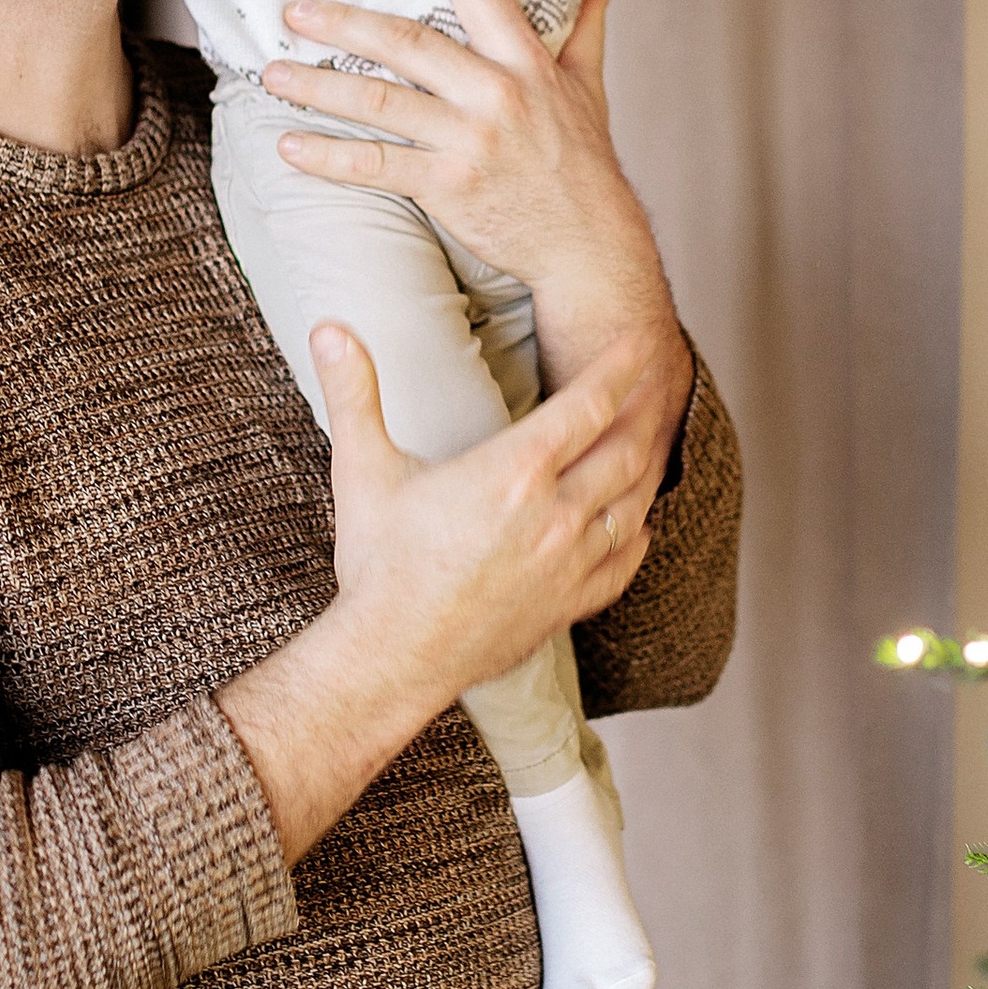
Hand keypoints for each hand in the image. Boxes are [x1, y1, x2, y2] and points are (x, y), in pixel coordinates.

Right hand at [217, 323, 660, 860]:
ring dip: (647, 469)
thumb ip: (353, 392)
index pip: (588, 405)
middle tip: (659, 384)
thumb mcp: (363, 468)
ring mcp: (568, 564)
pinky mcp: (567, 605)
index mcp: (513, 472)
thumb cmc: (376, 565)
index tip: (642, 342)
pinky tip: (637, 523)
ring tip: (652, 442)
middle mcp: (555, 515)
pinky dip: (637, 535)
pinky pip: (624, 563)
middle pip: (626, 450)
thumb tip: (327, 329)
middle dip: (646, 411)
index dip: (621, 368)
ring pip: (634, 504)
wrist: (390, 659)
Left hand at [261, 0, 685, 403]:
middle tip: (293, 8)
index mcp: (524, 59)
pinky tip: (289, 147)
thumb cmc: (584, 164)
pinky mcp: (450, 186)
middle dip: (346, 22)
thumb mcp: (590, 91)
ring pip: (381, 103)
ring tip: (272, 75)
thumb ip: (585, 33)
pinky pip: (379, 166)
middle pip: (408, 43)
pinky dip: (330, 157)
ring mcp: (471, 139)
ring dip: (320, 88)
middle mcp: (496, 92)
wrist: (591, 244)